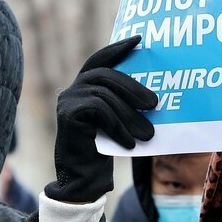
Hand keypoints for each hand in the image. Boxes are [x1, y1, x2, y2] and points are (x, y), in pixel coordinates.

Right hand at [44, 36, 156, 202]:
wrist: (84, 181)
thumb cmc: (104, 152)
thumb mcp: (118, 122)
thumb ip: (124, 104)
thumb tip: (154, 94)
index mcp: (84, 88)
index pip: (100, 60)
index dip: (117, 49)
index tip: (139, 40)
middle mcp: (72, 90)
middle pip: (105, 75)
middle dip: (133, 87)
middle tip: (155, 104)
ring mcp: (66, 101)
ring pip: (105, 95)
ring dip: (130, 115)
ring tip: (148, 135)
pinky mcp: (67, 114)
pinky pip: (99, 110)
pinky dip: (118, 126)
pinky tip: (129, 143)